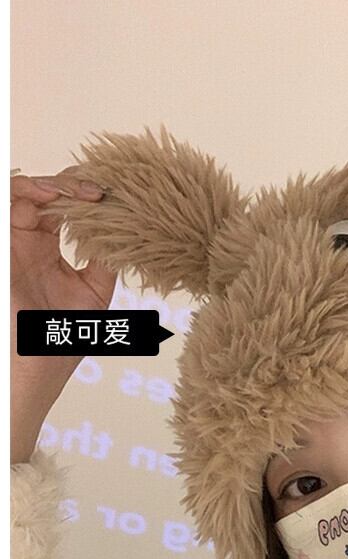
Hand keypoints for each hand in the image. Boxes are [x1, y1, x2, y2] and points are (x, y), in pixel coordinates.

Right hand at [10, 168, 115, 463]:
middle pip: (44, 194)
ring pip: (21, 191)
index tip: (114, 197)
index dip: (87, 197)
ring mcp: (11, 245)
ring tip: (78, 194)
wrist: (29, 373)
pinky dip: (28, 193)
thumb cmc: (56, 344)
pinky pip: (8, 206)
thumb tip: (123, 231)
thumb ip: (103, 262)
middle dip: (72, 185)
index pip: (65, 210)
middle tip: (99, 192)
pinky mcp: (2, 248)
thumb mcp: (93, 295)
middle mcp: (27, 244)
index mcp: (47, 253)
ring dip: (49, 184)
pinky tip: (54, 199)